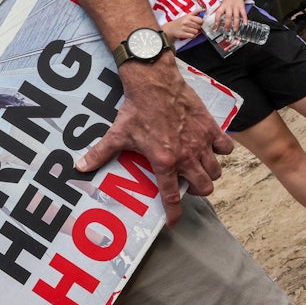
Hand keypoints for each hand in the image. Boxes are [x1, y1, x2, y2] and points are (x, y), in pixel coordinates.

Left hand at [75, 55, 233, 225]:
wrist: (154, 83)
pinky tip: (209, 147)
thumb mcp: (117, 134)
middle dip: (197, 191)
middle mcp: (186, 155)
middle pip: (204, 187)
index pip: (171, 196)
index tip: (172, 222)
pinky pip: (225, 148)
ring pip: (216, 171)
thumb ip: (100, 153)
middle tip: (186, 184)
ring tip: (197, 168)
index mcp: (164, 161)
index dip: (173, 213)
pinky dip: (220, 151)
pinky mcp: (210, 128)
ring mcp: (201, 142)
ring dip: (208, 174)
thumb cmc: (136, 110)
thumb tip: (80, 167)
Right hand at [164, 8, 203, 39]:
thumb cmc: (181, 21)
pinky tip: (189, 34)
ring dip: (195, 32)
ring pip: (196, 32)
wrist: (171, 28)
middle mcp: (186, 22)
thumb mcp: (187, 15)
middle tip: (193, 27)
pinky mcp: (182, 34)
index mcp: (188, 17)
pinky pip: (192, 36)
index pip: (200, 20)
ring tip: (191, 30)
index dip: (200, 22)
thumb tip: (204, 10)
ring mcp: (184, 28)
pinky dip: (192, 36)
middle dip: (197, 27)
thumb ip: (196, 12)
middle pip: (199, 27)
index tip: (198, 22)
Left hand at [211, 0, 247, 31]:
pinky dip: (245, 19)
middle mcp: (229, 7)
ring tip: (235, 29)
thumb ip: (220, 12)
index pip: (218, 13)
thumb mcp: (222, 5)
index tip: (216, 26)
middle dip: (227, 24)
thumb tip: (215, 22)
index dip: (217, 19)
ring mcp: (236, 7)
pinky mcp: (242, 7)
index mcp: (222, 6)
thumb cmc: (227, 1)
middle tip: (226, 29)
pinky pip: (244, 14)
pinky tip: (245, 24)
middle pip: (228, 16)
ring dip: (235, 24)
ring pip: (236, 16)